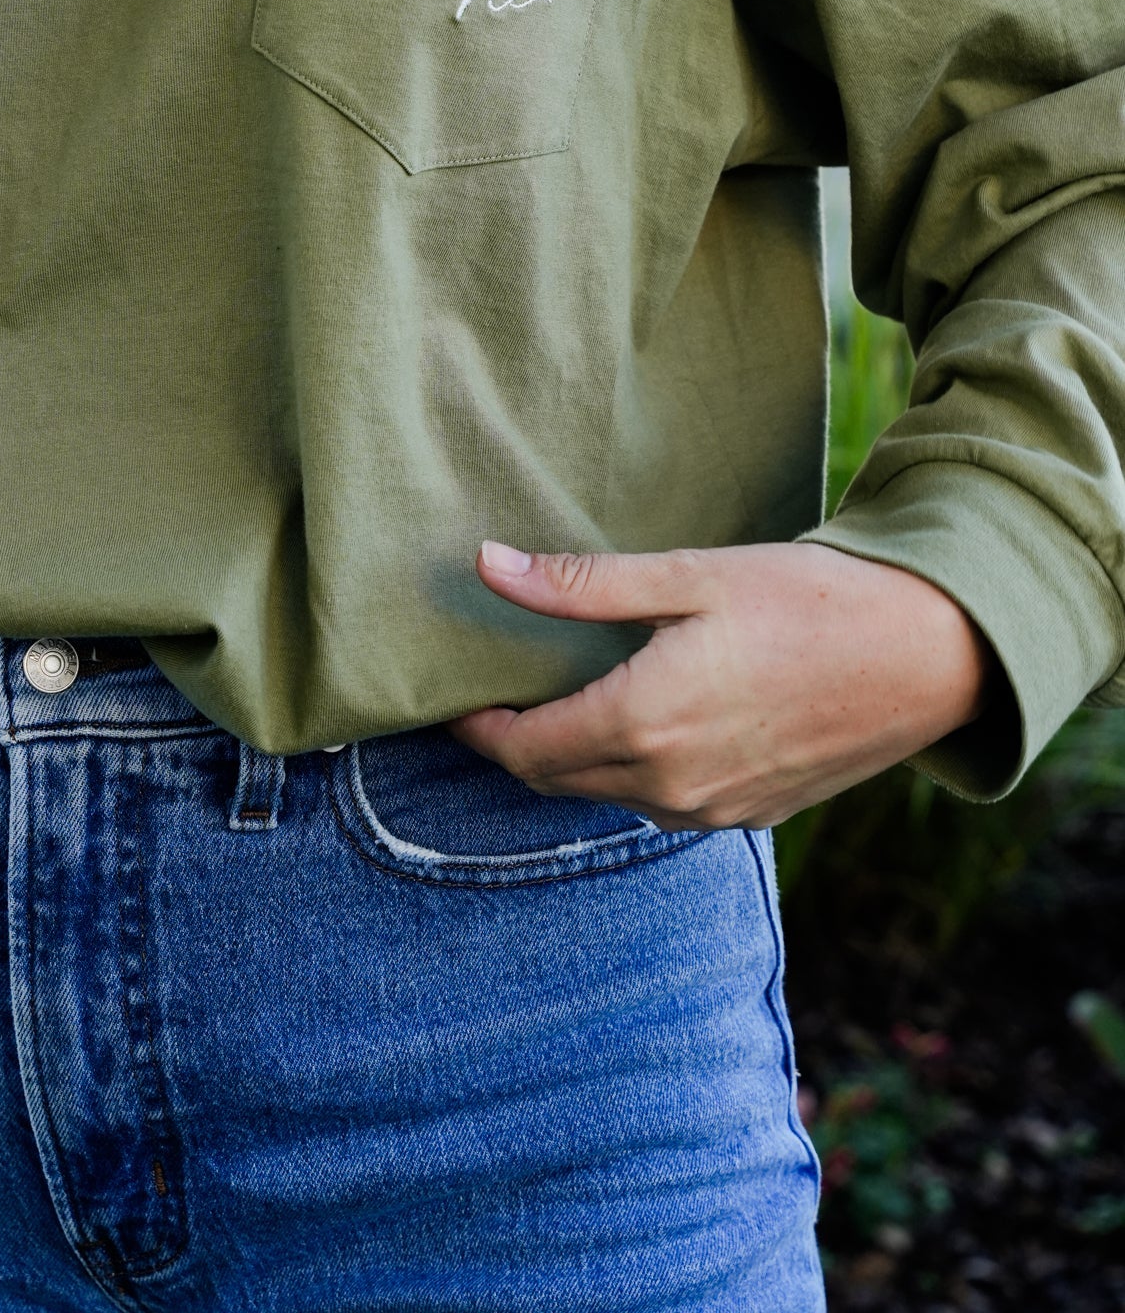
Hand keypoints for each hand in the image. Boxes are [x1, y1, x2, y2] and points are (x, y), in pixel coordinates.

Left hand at [450, 541, 993, 828]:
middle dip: (518, 742)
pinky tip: (643, 721)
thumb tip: (487, 566)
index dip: (477, 728)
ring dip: (575, 758)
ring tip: (565, 698)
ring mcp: (712, 812)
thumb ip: (580, 585)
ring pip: (607, 796)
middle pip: (555, 780)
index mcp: (643, 724)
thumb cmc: (808, 600)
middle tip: (499, 692)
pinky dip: (631, 771)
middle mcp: (669, 786)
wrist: (929, 655)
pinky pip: (661, 805)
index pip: (522, 750)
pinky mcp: (749, 816)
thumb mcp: (689, 576)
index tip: (453, 697)